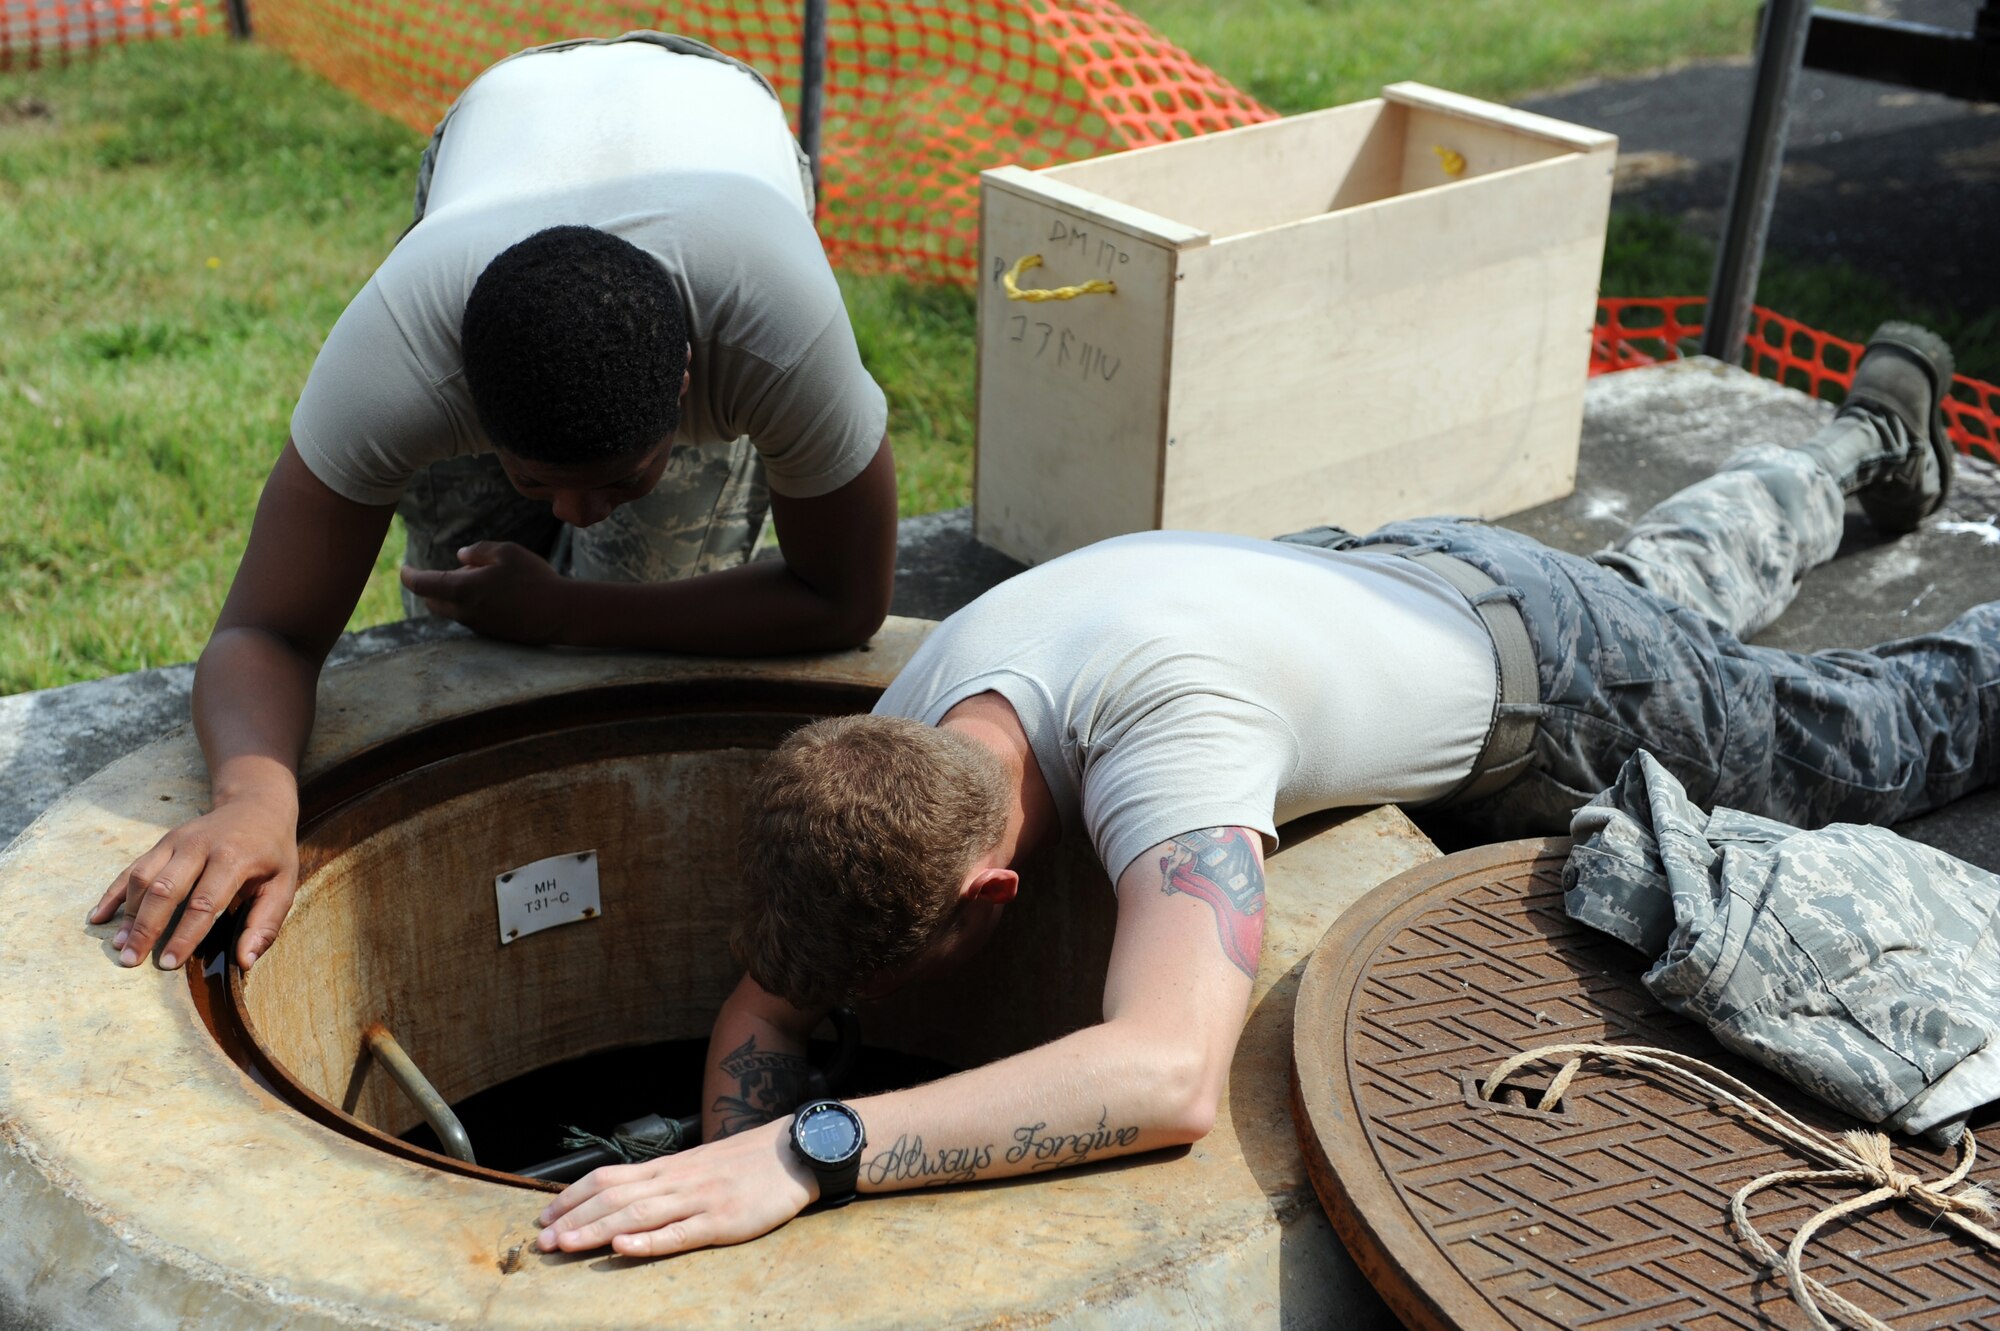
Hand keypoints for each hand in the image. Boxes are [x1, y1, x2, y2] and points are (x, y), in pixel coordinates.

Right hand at [88, 791, 298, 970]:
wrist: (256, 806)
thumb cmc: (271, 853)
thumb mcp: (284, 885)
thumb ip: (265, 924)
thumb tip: (245, 962)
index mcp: (233, 858)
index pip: (204, 903)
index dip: (184, 935)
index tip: (168, 964)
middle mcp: (200, 846)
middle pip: (165, 890)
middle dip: (146, 928)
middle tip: (131, 961)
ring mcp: (177, 841)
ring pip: (143, 877)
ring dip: (128, 913)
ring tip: (119, 946)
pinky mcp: (163, 842)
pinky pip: (133, 867)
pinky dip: (114, 892)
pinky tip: (100, 916)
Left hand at [398, 542, 568, 643]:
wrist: (561, 613)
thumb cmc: (534, 579)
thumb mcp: (506, 552)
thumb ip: (478, 551)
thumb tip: (460, 557)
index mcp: (461, 590)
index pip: (422, 584)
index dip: (408, 575)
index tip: (403, 569)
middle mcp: (464, 612)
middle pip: (433, 600)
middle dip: (434, 585)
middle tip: (461, 570)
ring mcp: (477, 625)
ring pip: (452, 609)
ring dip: (456, 595)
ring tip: (485, 579)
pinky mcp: (491, 633)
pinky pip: (470, 617)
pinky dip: (471, 604)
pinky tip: (497, 595)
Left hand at [536, 1119, 816, 1258]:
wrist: (792, 1153)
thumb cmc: (745, 1163)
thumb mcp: (697, 1165)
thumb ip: (663, 1181)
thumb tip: (625, 1197)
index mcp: (667, 1168)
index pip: (607, 1178)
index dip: (572, 1197)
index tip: (545, 1216)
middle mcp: (675, 1181)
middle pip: (613, 1197)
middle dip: (573, 1220)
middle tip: (542, 1241)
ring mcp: (697, 1200)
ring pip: (637, 1215)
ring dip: (596, 1231)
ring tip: (565, 1246)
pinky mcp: (721, 1221)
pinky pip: (678, 1233)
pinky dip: (647, 1242)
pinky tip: (623, 1248)